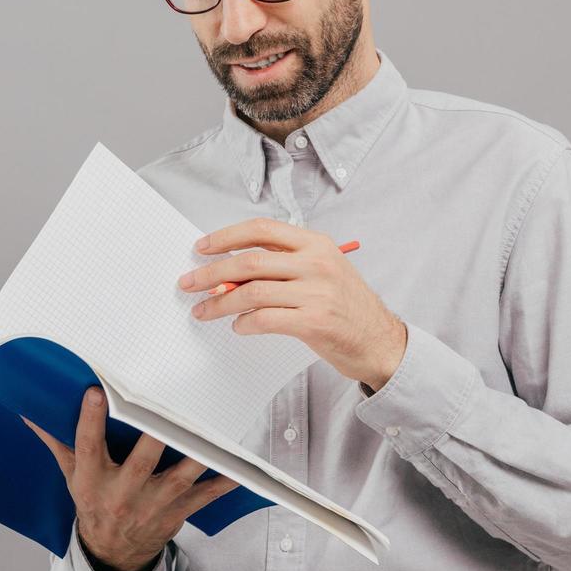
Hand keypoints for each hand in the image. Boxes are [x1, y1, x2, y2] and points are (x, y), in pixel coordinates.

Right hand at [21, 387, 240, 570]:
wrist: (112, 554)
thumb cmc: (94, 504)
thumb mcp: (71, 475)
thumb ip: (56, 441)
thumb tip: (31, 411)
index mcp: (93, 479)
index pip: (88, 446)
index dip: (89, 420)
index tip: (95, 392)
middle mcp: (122, 493)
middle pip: (140, 463)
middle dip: (153, 439)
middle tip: (165, 410)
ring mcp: (152, 504)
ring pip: (177, 478)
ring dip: (195, 458)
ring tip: (210, 434)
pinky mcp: (175, 511)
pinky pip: (202, 497)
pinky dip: (220, 484)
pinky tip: (237, 470)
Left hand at [178, 217, 408, 390]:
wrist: (382, 341)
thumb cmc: (348, 307)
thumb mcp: (322, 271)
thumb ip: (282, 265)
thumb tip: (231, 271)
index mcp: (316, 244)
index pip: (261, 229)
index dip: (226, 237)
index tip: (202, 248)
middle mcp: (316, 263)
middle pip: (250, 260)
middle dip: (211, 272)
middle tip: (189, 283)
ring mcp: (317, 292)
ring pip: (251, 291)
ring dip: (219, 302)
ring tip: (203, 311)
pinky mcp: (315, 321)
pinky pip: (264, 319)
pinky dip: (243, 323)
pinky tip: (238, 326)